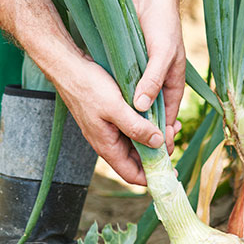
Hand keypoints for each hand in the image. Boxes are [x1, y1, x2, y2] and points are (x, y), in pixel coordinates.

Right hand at [52, 56, 163, 185]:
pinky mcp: (112, 118)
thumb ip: (136, 127)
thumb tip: (158, 143)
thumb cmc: (88, 87)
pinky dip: (148, 125)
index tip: (172, 171)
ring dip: (155, 138)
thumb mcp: (115, 108)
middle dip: (159, 153)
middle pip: (138, 160)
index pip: (132, 175)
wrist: (69, 67)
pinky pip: (134, 128)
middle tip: (173, 135)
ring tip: (171, 124)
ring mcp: (110, 130)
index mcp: (108, 147)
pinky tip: (159, 114)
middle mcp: (109, 143)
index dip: (152, 177)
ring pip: (138, 143)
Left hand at [127, 0, 185, 154]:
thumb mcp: (162, 54)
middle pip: (153, 118)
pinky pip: (127, 96)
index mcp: (173, 84)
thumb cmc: (162, 24)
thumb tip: (142, 107)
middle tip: (136, 154)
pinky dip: (123, 108)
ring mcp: (144, 81)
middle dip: (146, 136)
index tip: (153, 153)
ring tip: (122, 141)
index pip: (168, 118)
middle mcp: (159, 86)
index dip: (161, 135)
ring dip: (133, 125)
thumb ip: (153, 80)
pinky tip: (113, 117)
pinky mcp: (130, 74)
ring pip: (139, 110)